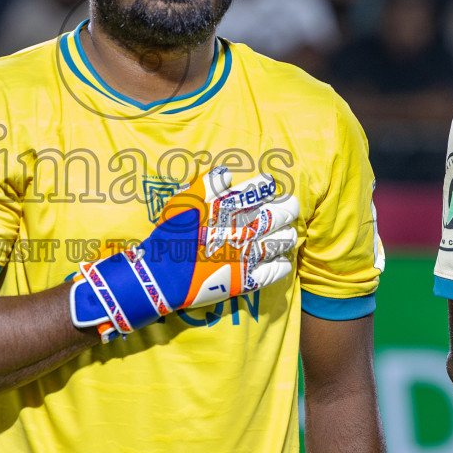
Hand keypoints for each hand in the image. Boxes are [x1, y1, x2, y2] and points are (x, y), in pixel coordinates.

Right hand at [70, 168, 298, 338]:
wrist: (162, 274)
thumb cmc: (171, 234)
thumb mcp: (185, 200)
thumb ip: (207, 183)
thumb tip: (226, 173)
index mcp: (230, 207)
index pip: (260, 189)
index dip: (268, 186)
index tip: (270, 187)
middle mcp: (244, 228)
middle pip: (280, 213)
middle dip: (288, 208)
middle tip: (290, 207)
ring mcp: (248, 255)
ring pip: (283, 241)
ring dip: (287, 236)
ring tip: (287, 234)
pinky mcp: (248, 279)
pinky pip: (276, 271)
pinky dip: (281, 264)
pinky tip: (280, 261)